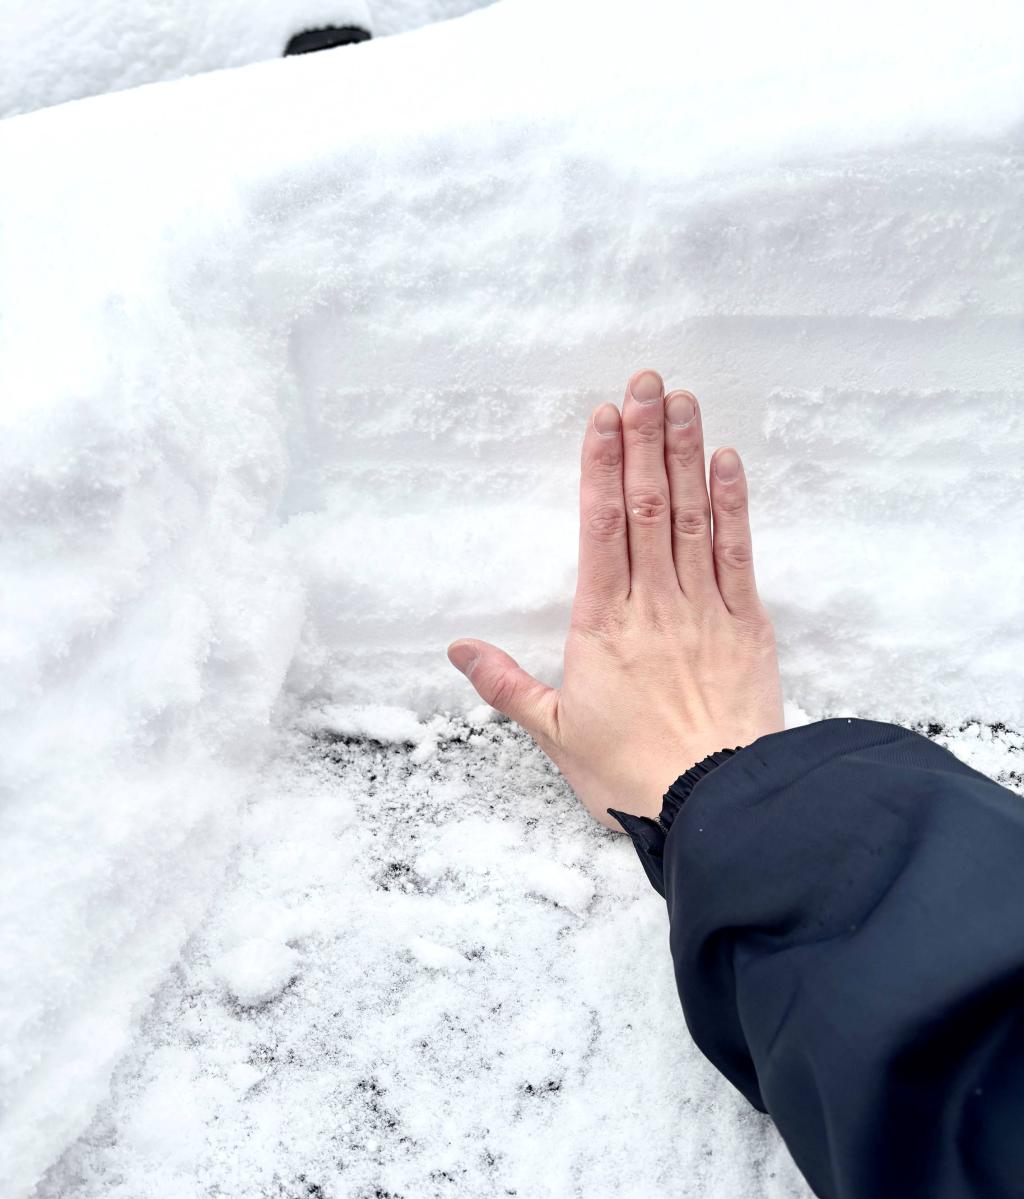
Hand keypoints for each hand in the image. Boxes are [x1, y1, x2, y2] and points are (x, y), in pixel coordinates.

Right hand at [447, 370, 783, 827]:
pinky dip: (734, 505)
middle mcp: (654, 603)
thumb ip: (506, 686)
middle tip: (646, 382)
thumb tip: (459, 651)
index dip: (602, 466)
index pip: (600, 526)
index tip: (604, 417)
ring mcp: (705, 609)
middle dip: (645, 439)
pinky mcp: (748, 626)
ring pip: (693, 517)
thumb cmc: (632, 774)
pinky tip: (727, 461)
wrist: (716, 803)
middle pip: (648, 505)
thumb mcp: (555, 736)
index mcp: (603, 624)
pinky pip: (739, 554)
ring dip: (687, 454)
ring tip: (683, 400)